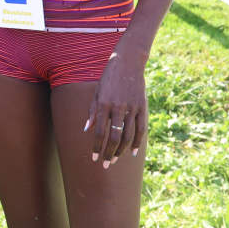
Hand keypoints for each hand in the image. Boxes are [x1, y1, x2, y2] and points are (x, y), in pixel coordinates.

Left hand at [83, 52, 147, 168]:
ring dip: (121, 150)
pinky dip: (137, 142)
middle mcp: (117, 107)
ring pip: (127, 135)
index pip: (99, 132)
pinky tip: (133, 152)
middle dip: (109, 153)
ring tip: (116, 160)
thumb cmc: (109, 78)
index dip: (97, 147)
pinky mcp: (142, 107)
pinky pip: (140, 129)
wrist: (128, 63)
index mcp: (103, 104)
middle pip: (113, 137)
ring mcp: (131, 108)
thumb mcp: (97, 92)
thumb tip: (87, 130)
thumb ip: (92, 111)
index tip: (94, 158)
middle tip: (106, 164)